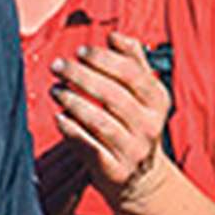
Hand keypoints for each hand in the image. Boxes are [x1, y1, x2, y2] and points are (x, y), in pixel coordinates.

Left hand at [52, 34, 176, 209]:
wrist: (141, 179)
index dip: (104, 60)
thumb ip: (133, 61)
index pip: (131, 74)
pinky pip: (90, 147)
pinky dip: (72, 130)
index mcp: (158, 101)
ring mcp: (134, 150)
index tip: (80, 51)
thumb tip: (115, 36)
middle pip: (113, 96)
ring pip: (101, 121)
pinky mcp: (116, 170)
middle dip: (82, 77)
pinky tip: (59, 117)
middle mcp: (150, 126)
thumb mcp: (144, 94)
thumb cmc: (135, 125)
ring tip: (55, 90)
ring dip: (74, 102)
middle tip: (59, 66)